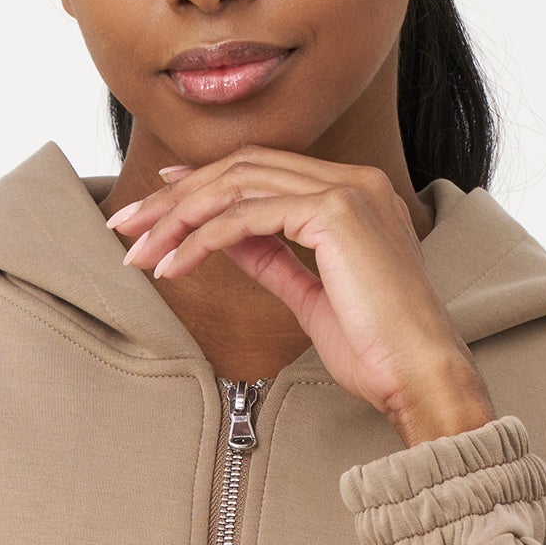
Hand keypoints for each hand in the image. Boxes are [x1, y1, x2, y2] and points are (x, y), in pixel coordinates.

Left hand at [104, 150, 494, 441]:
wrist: (419, 376)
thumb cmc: (376, 349)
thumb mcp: (310, 295)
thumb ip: (271, 258)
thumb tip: (224, 238)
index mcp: (356, 193)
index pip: (263, 168)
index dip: (203, 180)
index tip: (158, 200)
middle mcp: (355, 180)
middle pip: (241, 168)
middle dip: (175, 196)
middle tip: (127, 228)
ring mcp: (348, 190)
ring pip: (237, 184)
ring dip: (177, 217)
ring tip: (139, 252)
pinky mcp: (335, 213)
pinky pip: (247, 218)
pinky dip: (201, 239)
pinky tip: (173, 266)